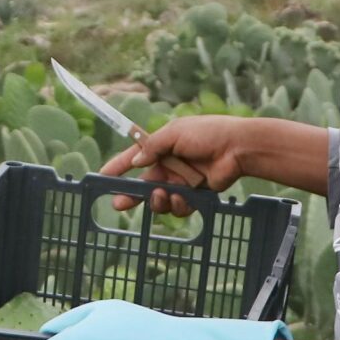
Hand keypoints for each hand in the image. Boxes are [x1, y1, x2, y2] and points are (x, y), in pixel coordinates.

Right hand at [99, 117, 334, 210]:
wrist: (238, 148)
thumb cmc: (208, 133)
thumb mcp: (175, 133)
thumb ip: (152, 147)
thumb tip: (135, 162)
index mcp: (162, 147)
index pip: (134, 158)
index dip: (117, 168)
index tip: (101, 178)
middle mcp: (170, 165)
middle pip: (143, 184)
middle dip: (130, 195)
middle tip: (119, 204)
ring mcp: (182, 181)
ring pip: (160, 198)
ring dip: (158, 200)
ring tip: (161, 195)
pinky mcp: (196, 195)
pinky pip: (180, 206)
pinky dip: (180, 205)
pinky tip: (184, 198)